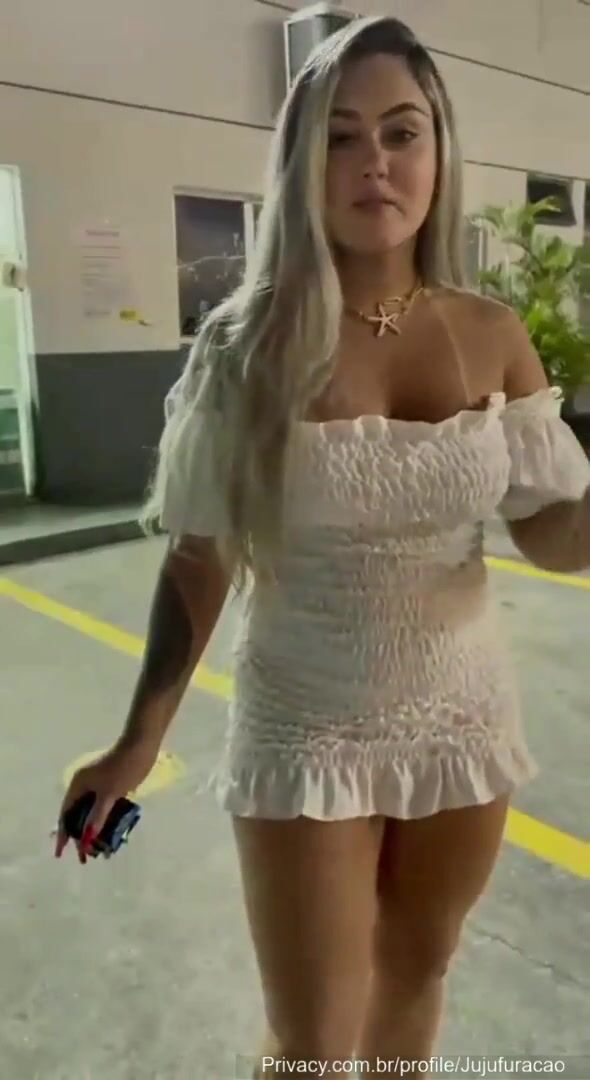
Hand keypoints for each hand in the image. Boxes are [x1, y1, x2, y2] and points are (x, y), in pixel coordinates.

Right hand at [55, 739, 157, 862]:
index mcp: (78, 784)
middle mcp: (84, 785)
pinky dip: (105, 820)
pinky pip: (104, 807)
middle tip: (86, 856)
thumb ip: (97, 817)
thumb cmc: (123, 768)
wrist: (142, 746)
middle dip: (80, 835)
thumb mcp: (109, 794)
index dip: (63, 834)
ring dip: (94, 829)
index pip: (66, 813)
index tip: (60, 853)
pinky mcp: (111, 786)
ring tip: (100, 849)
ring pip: (92, 812)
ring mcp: (98, 785)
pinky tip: (112, 833)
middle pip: (78, 814)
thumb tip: (86, 838)